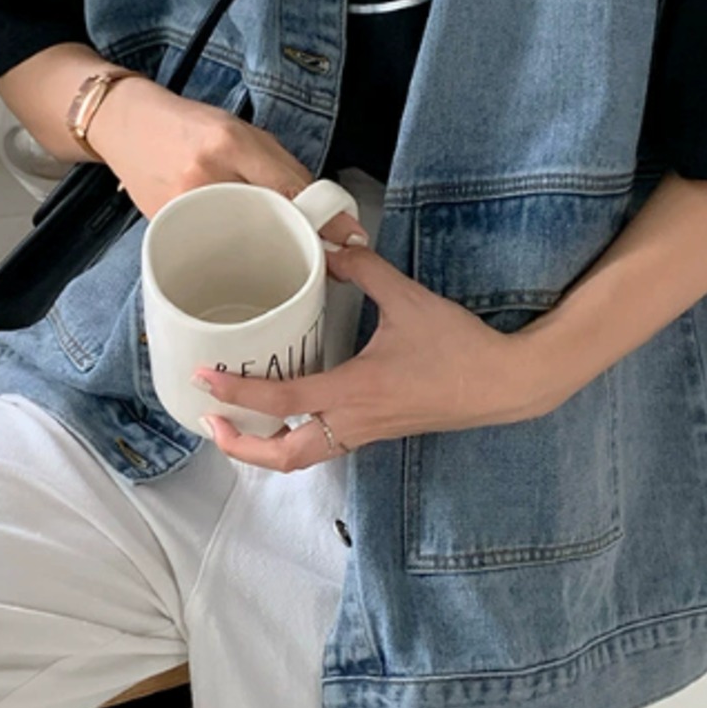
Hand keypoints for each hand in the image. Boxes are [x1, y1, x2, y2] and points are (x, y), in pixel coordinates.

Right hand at [85, 75, 364, 244]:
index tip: (351, 240)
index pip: (287, 187)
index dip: (324, 218)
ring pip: (240, 241)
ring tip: (276, 250)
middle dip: (296, 239)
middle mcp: (205, 175)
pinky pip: (211, 247)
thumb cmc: (188, 126)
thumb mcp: (240, 133)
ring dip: (266, 250)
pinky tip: (234, 248)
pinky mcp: (164, 230)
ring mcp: (181, 207)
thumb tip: (326, 211)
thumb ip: (281, 168)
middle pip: (267, 220)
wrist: (124, 126)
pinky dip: (230, 251)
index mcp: (229, 142)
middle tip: (319, 254)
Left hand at [192, 243, 555, 471]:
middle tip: (209, 418)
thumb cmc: (456, 346)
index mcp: (353, 391)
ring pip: (302, 458)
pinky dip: (293, 439)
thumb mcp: (408, 299)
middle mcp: (352, 421)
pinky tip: (287, 411)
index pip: (281, 401)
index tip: (204, 379)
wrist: (502, 384)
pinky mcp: (377, 431)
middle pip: (283, 456)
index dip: (237, 393)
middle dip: (239, 446)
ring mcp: (365, 432)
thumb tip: (334, 250)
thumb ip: (366, 270)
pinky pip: (324, 446)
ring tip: (237, 422)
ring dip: (264, 448)